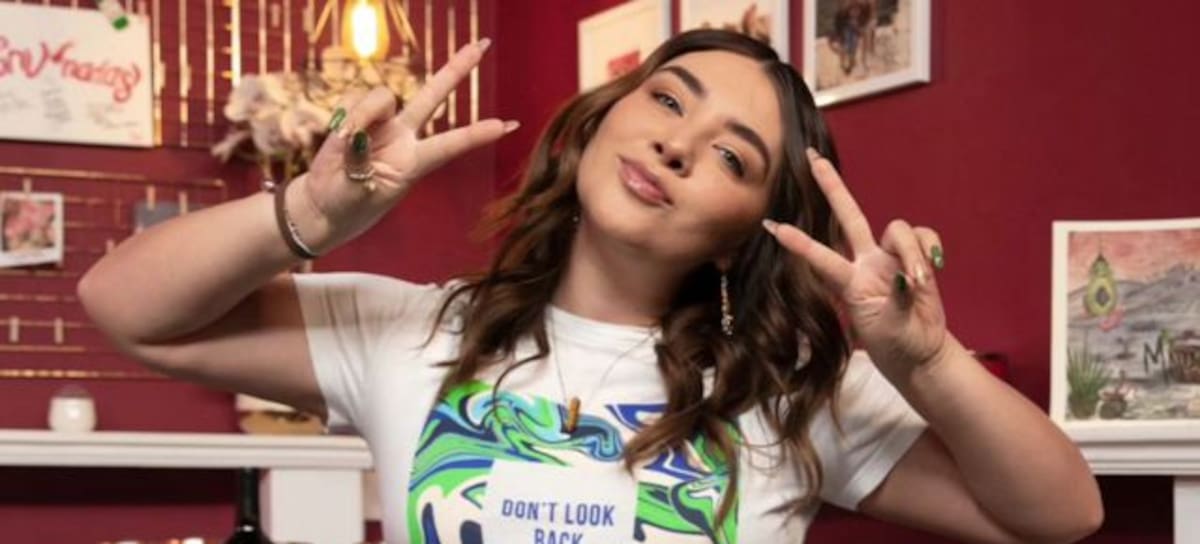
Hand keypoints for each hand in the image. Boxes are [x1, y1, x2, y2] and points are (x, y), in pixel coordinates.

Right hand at [295, 38, 517, 250]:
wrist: (322, 204)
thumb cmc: (346, 206)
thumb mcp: (355, 192)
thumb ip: (359, 161)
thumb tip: (357, 133)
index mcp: (413, 164)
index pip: (450, 145)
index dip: (476, 134)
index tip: (507, 126)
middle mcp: (404, 138)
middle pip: (433, 96)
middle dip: (457, 68)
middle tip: (483, 45)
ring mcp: (383, 124)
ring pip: (382, 96)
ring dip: (363, 113)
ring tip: (346, 139)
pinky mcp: (359, 116)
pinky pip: (355, 98)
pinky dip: (346, 113)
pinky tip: (339, 134)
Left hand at [763, 148, 949, 378]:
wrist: (920, 351)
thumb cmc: (893, 342)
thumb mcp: (884, 326)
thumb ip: (893, 299)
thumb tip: (904, 275)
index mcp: (849, 282)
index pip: (821, 258)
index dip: (799, 243)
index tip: (772, 227)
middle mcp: (867, 263)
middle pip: (849, 215)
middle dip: (833, 186)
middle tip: (813, 158)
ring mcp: (892, 258)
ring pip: (898, 229)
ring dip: (911, 254)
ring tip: (917, 284)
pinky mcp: (918, 258)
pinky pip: (923, 236)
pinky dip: (928, 248)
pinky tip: (933, 268)